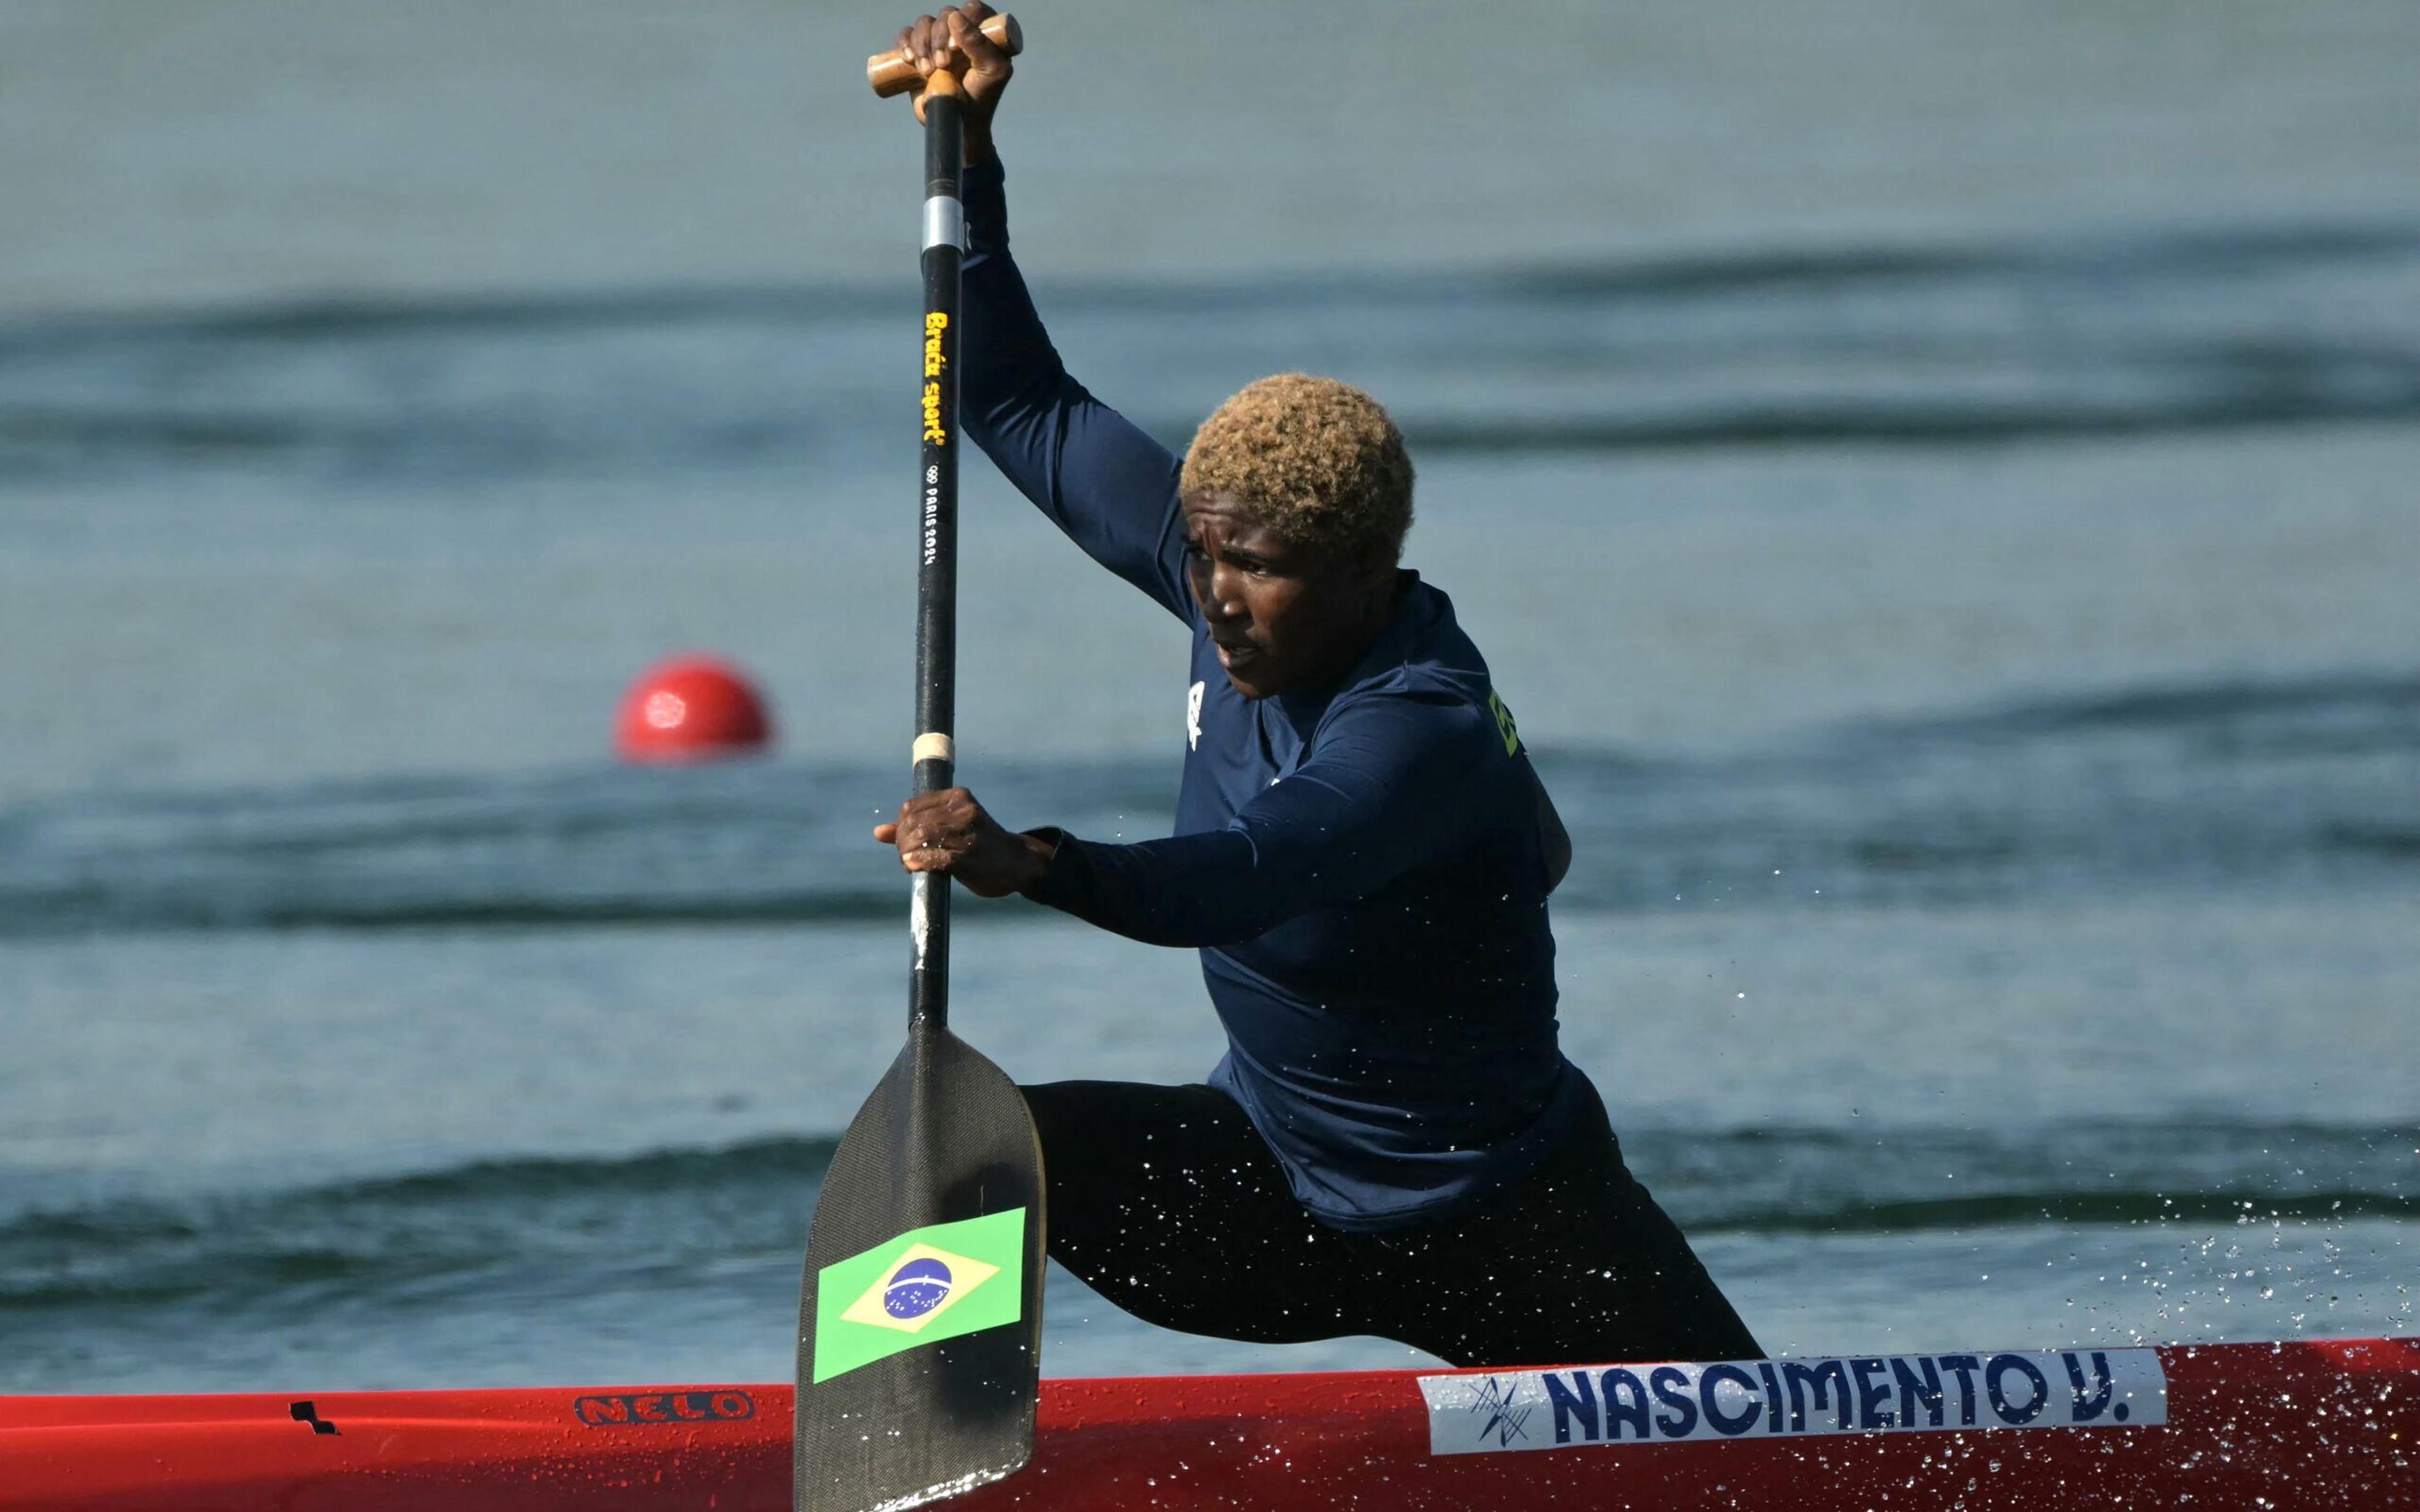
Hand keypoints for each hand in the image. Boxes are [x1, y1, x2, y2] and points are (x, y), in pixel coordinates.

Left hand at [875, 787, 1052, 897]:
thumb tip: (879, 832)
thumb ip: (916, 828)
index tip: (903, 842)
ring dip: (907, 852)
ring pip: (921, 837)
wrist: (1017, 862)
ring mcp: (968, 832)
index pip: (912, 807)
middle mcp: (963, 810)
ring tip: (909, 863)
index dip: (900, 826)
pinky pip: (935, 857)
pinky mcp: (970, 855)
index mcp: (958, 797)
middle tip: (903, 857)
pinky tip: (913, 866)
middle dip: (901, 841)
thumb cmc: (980, 846)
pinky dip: (919, 861)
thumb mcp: (951, 829)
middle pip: (914, 822)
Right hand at [895, 2, 1012, 153]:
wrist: (958, 124)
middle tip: (942, 65)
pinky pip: (906, 34)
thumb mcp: (991, 72)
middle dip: (939, 38)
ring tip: (927, 71)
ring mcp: (939, 41)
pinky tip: (909, 59)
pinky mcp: (919, 51)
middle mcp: (962, 33)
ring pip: (925, 22)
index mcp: (985, 33)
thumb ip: (980, 44)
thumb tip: (955, 16)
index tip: (956, 47)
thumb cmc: (980, 99)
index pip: (974, 9)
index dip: (963, 20)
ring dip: (922, 44)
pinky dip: (905, 43)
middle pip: (946, 14)